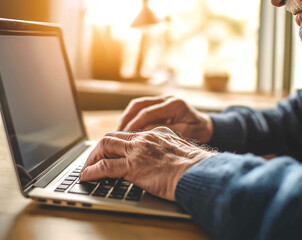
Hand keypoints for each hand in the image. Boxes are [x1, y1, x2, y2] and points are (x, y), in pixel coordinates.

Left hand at [80, 127, 213, 200]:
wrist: (198, 172)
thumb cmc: (195, 167)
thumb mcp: (181, 151)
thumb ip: (168, 150)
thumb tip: (163, 159)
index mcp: (157, 133)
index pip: (130, 134)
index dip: (116, 143)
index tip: (111, 150)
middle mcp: (145, 138)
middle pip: (113, 136)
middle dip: (100, 147)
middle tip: (94, 158)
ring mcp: (137, 151)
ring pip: (105, 146)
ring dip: (92, 157)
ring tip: (87, 168)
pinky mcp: (132, 166)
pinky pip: (105, 166)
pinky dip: (92, 171)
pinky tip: (86, 176)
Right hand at [118, 96, 213, 143]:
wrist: (206, 126)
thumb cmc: (199, 131)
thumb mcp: (186, 133)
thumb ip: (166, 131)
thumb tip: (143, 132)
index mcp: (175, 104)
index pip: (148, 112)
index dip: (134, 125)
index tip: (125, 137)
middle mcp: (167, 98)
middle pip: (139, 105)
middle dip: (126, 120)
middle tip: (117, 135)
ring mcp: (162, 98)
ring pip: (137, 104)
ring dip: (126, 117)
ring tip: (118, 133)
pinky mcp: (159, 103)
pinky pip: (141, 107)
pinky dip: (132, 117)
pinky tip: (126, 129)